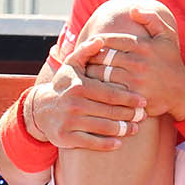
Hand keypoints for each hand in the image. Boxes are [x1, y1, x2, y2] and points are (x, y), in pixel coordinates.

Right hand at [26, 62, 146, 151]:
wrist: (40, 109)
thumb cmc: (64, 85)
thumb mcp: (71, 65)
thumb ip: (86, 51)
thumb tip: (100, 40)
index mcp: (79, 86)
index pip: (110, 93)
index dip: (128, 98)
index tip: (143, 101)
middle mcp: (74, 104)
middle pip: (109, 111)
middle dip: (129, 114)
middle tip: (143, 116)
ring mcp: (70, 122)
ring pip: (103, 128)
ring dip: (122, 130)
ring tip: (135, 128)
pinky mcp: (66, 137)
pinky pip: (91, 143)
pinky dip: (107, 144)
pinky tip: (119, 143)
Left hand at [68, 0, 184, 121]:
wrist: (182, 92)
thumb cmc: (171, 62)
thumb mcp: (167, 36)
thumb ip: (152, 18)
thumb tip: (132, 8)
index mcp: (141, 45)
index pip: (108, 40)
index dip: (95, 42)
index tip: (89, 45)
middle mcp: (137, 61)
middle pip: (102, 57)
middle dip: (89, 58)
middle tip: (81, 60)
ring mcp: (135, 80)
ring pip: (102, 74)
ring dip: (90, 74)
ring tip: (84, 74)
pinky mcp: (133, 96)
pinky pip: (109, 91)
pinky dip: (99, 89)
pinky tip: (94, 89)